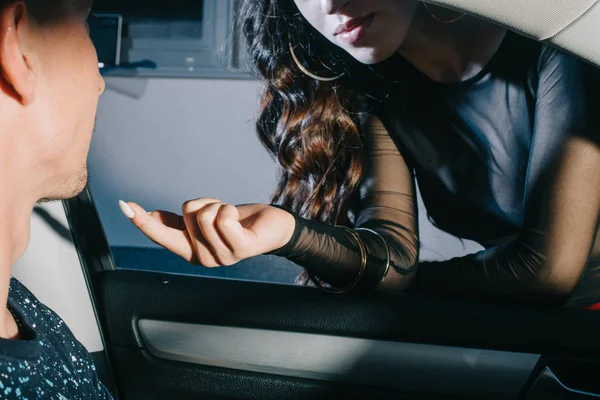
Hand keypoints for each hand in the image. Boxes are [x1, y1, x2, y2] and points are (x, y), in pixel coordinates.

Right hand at [118, 199, 295, 266]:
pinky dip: (230, 208)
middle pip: (188, 214)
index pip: (161, 235)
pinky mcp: (240, 249)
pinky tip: (239, 219)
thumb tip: (153, 216)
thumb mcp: (204, 220)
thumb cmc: (237, 222)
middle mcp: (203, 259)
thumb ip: (179, 223)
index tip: (124, 204)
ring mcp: (222, 257)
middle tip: (219, 209)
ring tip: (231, 216)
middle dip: (202, 203)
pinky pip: (222, 217)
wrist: (271, 227)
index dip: (142, 220)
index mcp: (190, 252)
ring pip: (205, 213)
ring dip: (219, 205)